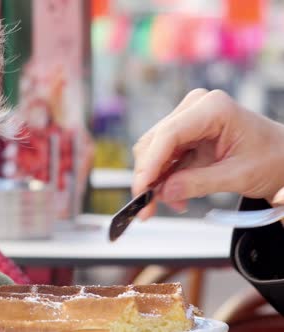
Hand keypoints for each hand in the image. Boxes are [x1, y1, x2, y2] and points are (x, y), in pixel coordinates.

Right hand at [132, 89, 283, 219]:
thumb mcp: (238, 176)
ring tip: (170, 204)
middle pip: (154, 143)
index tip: (141, 189)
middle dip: (149, 177)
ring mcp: (187, 120)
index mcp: (213, 108)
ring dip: (156, 181)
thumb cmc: (271, 159)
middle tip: (147, 208)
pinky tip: (174, 196)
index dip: (150, 163)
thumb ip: (199, 183)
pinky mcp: (184, 134)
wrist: (282, 158)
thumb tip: (164, 192)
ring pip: (153, 152)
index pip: (169, 134)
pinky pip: (162, 158)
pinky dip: (164, 179)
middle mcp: (195, 108)